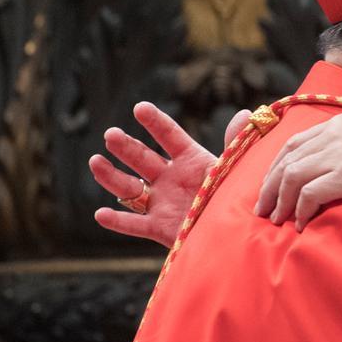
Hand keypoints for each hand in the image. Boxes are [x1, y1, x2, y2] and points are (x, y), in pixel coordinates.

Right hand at [89, 103, 247, 246]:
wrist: (237, 233)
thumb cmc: (236, 196)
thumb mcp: (236, 168)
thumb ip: (236, 142)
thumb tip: (246, 112)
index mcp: (191, 159)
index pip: (170, 136)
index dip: (155, 122)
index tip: (140, 107)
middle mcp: (171, 178)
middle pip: (143, 158)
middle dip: (126, 146)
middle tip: (111, 134)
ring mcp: (162, 202)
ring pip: (130, 187)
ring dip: (111, 176)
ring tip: (95, 161)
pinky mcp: (158, 227)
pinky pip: (134, 224)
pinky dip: (117, 221)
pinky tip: (101, 214)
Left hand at [254, 114, 341, 231]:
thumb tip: (341, 168)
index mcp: (341, 123)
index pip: (295, 143)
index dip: (277, 166)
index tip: (271, 186)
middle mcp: (335, 133)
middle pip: (286, 159)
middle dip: (270, 186)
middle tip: (263, 209)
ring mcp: (340, 152)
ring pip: (292, 176)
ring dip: (280, 201)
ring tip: (278, 220)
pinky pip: (309, 193)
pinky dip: (300, 210)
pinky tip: (302, 224)